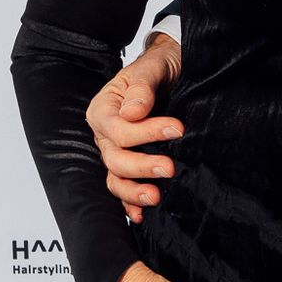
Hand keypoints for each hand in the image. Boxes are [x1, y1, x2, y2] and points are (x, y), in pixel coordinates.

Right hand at [89, 32, 183, 214]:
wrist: (173, 71)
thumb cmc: (160, 67)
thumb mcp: (152, 68)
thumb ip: (141, 88)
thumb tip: (133, 112)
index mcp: (104, 108)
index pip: (117, 130)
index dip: (145, 133)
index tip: (177, 128)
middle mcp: (105, 134)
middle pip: (114, 158)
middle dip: (142, 166)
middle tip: (170, 167)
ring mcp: (116, 151)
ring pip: (115, 178)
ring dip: (133, 191)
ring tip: (156, 197)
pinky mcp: (130, 164)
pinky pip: (122, 188)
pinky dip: (130, 203)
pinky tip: (141, 215)